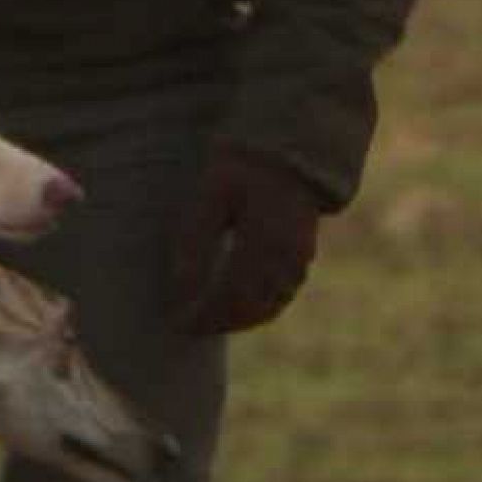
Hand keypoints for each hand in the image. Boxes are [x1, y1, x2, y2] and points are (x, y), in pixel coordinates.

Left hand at [173, 147, 321, 334]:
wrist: (283, 154)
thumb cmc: (237, 172)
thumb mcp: (208, 199)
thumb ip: (194, 243)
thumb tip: (180, 292)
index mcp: (262, 237)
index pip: (231, 293)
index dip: (204, 314)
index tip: (178, 322)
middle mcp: (286, 253)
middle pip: (250, 306)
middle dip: (217, 322)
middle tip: (187, 327)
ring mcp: (299, 258)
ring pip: (269, 306)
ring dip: (237, 320)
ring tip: (206, 321)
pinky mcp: (303, 258)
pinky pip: (282, 296)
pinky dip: (258, 310)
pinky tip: (233, 309)